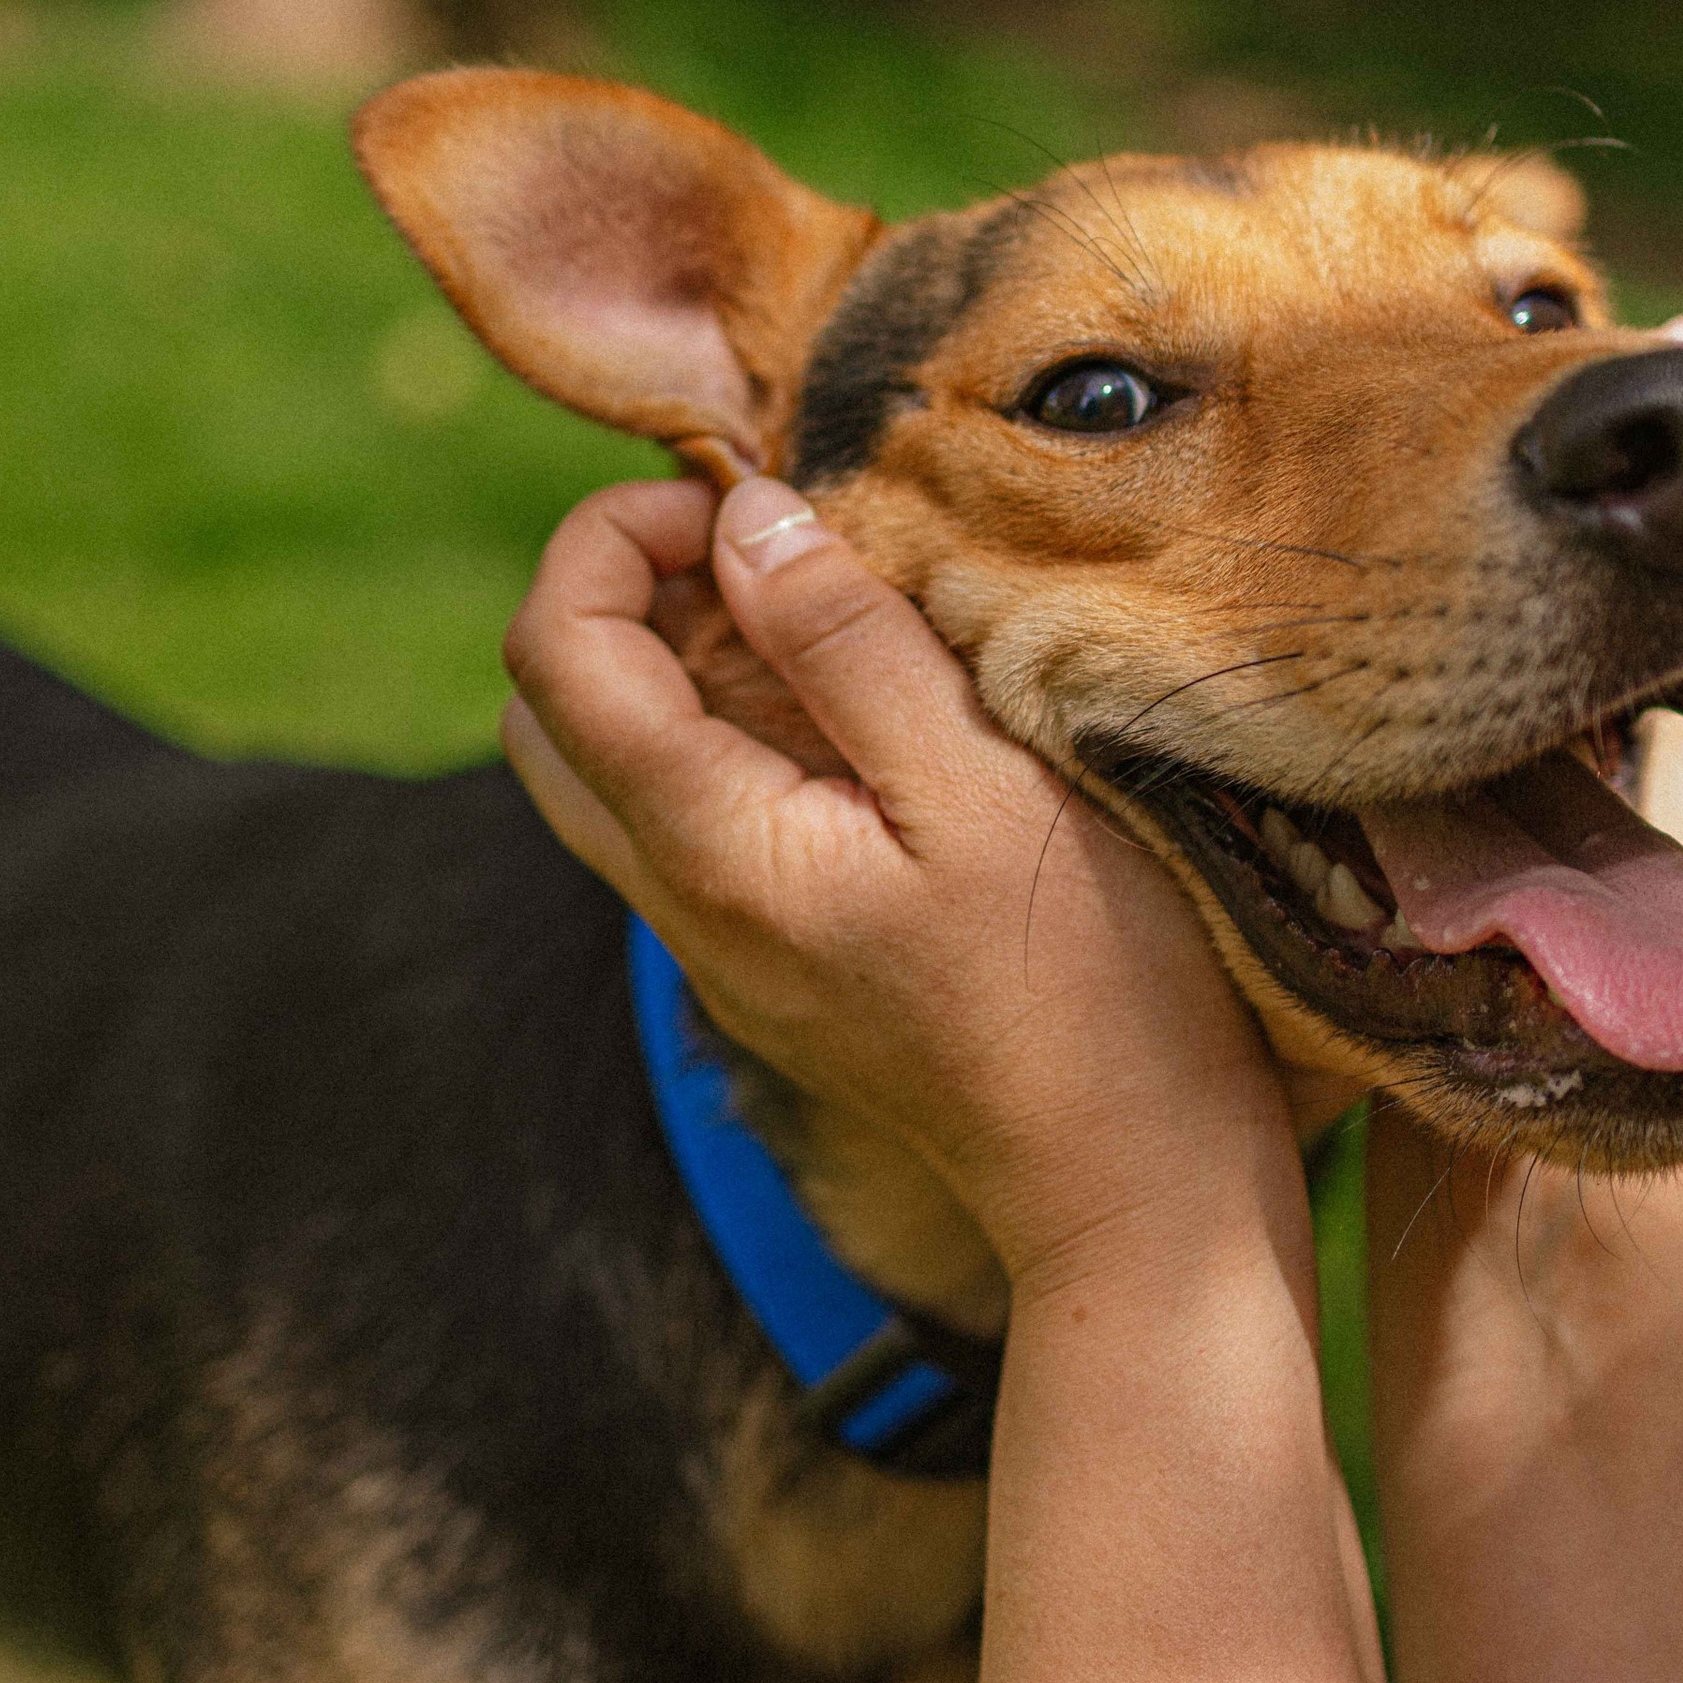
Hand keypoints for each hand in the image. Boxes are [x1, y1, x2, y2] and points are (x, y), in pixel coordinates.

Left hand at [501, 473, 1295, 1295]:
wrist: (1133, 1187)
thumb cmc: (1090, 983)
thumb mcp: (982, 782)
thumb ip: (847, 642)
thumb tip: (745, 516)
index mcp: (712, 850)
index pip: (555, 655)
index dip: (612, 536)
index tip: (742, 496)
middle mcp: (685, 904)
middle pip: (549, 713)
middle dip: (622, 595)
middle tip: (764, 549)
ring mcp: (725, 943)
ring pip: (615, 769)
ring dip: (681, 663)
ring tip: (825, 618)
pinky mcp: (779, 960)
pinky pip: (696, 817)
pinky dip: (733, 730)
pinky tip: (861, 711)